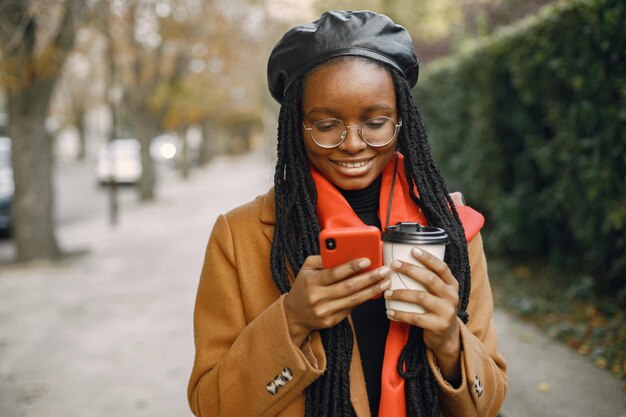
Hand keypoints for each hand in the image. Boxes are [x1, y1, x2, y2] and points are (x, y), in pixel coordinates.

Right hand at [284, 255, 390, 345]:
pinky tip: (374, 292)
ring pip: (354, 300)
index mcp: (311, 281)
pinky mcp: (331, 321)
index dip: (352, 267)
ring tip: (385, 282)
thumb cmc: (303, 287)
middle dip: (369, 278)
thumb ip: (323, 259)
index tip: (367, 260)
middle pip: (348, 287)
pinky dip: (364, 299)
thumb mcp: (307, 269)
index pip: (334, 273)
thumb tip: (345, 252)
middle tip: (384, 271)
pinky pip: (351, 308)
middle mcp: (318, 297)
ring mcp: (325, 311)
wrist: (293, 315)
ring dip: (372, 290)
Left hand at [384, 247, 460, 379]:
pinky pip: (415, 318)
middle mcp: (452, 296)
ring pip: (421, 297)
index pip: (442, 267)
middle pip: (430, 279)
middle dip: (410, 270)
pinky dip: (400, 314)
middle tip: (393, 265)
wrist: (447, 336)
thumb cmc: (436, 308)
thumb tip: (402, 261)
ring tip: (386, 292)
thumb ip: (429, 280)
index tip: (412, 249)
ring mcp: (447, 311)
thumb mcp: (439, 293)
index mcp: (452, 285)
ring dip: (401, 293)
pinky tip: (389, 312)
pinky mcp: (438, 326)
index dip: (428, 257)